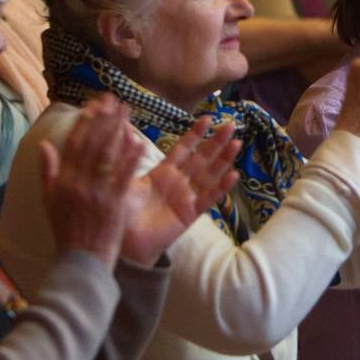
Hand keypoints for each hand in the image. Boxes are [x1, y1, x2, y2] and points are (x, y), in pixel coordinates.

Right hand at [38, 95, 145, 268]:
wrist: (81, 261)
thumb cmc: (67, 231)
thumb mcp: (50, 201)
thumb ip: (47, 171)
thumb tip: (44, 144)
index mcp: (62, 181)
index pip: (74, 144)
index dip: (84, 122)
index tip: (94, 104)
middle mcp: (78, 183)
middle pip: (92, 144)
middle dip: (103, 119)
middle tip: (115, 100)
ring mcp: (96, 193)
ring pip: (108, 155)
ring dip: (118, 130)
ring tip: (127, 111)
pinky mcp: (114, 203)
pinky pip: (124, 175)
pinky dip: (131, 157)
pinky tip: (139, 140)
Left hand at [119, 116, 241, 265]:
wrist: (124, 242)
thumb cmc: (122, 211)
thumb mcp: (124, 179)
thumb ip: (127, 155)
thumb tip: (123, 129)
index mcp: (163, 172)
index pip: (183, 149)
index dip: (195, 134)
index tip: (208, 118)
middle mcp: (179, 182)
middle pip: (202, 158)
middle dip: (216, 142)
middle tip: (231, 125)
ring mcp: (187, 197)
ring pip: (210, 174)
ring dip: (224, 159)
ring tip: (237, 143)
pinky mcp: (191, 214)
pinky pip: (209, 198)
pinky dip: (221, 187)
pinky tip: (233, 175)